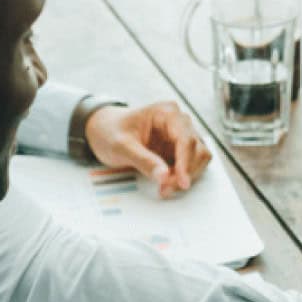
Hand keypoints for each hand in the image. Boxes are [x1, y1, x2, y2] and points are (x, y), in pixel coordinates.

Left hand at [84, 101, 211, 197]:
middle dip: (185, 171)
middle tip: (166, 189)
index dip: (186, 161)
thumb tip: (164, 176)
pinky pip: (190, 164)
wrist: (103, 130)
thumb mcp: (121, 146)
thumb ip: (143, 160)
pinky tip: (166, 183)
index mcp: (166, 113)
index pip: (186, 138)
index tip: (182, 181)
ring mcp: (180, 135)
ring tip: (165, 187)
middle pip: (197, 149)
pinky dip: (182, 175)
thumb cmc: (110, 131)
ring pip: (199, 157)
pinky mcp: (179, 149)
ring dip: (187, 175)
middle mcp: (179, 122)